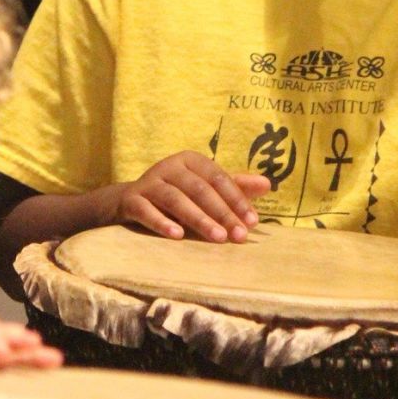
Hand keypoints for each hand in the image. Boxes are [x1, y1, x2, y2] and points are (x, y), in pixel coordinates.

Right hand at [114, 152, 269, 241]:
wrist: (130, 202)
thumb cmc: (177, 194)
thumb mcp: (205, 188)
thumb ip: (234, 187)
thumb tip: (268, 184)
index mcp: (191, 161)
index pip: (219, 178)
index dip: (237, 199)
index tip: (253, 222)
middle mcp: (169, 166)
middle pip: (200, 189)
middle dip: (222, 213)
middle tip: (239, 236)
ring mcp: (148, 182)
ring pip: (175, 199)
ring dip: (198, 219)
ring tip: (217, 238)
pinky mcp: (131, 200)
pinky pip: (146, 210)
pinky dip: (161, 222)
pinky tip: (177, 235)